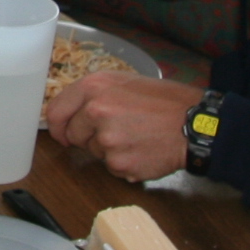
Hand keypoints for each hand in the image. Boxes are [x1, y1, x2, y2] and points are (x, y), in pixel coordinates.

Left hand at [44, 73, 198, 180]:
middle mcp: (96, 111)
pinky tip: (142, 149)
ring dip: (108, 149)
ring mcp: (106, 139)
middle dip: (87, 137)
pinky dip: (123, 162)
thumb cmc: (165, 101)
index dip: (57, 126)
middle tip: (115, 131)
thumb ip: (94, 95)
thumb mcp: (125, 82)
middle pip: (72, 135)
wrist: (194, 124)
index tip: (63, 132)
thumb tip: (71, 112)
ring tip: (135, 136)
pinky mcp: (118, 163)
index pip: (55, 112)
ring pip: (93, 152)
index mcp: (94, 87)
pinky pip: (111, 166)